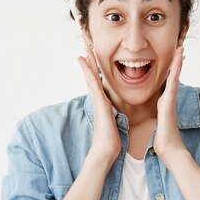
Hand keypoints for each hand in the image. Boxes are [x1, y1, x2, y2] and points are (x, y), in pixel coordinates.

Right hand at [77, 46, 121, 166]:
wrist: (105, 151)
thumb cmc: (110, 141)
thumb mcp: (115, 125)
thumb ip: (114, 117)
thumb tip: (115, 116)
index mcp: (104, 104)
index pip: (99, 83)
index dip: (96, 71)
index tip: (94, 59)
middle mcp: (99, 100)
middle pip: (93, 77)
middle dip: (89, 62)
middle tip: (86, 48)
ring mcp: (97, 101)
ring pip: (91, 78)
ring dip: (87, 63)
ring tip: (84, 50)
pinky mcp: (99, 103)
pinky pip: (94, 84)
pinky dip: (89, 72)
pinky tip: (85, 63)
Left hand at [153, 46, 188, 163]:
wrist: (170, 150)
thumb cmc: (164, 140)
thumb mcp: (158, 124)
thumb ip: (159, 116)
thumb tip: (158, 115)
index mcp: (164, 103)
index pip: (167, 82)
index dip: (170, 70)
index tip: (173, 58)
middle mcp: (168, 99)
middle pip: (173, 76)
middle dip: (177, 62)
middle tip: (180, 47)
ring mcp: (170, 100)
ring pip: (174, 77)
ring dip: (178, 62)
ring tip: (181, 48)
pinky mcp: (169, 103)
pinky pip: (172, 83)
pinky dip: (175, 72)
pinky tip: (177, 62)